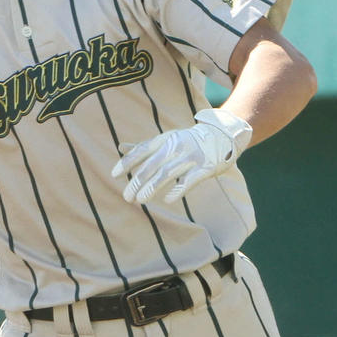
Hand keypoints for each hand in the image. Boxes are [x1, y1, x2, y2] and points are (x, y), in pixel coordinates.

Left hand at [112, 107, 252, 204]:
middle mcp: (175, 147)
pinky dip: (178, 190)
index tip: (114, 175)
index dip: (127, 163)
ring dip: (151, 188)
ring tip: (140, 200)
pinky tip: (168, 200)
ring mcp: (190, 157)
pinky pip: (189, 181)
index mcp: (164, 140)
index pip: (141, 151)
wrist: (222, 135)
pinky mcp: (205, 167)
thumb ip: (144, 146)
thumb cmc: (187, 141)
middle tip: (126, 197)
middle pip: (151, 166)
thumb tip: (120, 148)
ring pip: (167, 174)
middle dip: (136, 182)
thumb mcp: (166, 139)